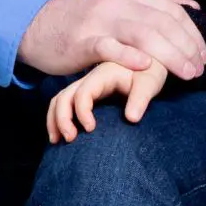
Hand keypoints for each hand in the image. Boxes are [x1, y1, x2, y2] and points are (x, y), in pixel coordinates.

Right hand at [17, 0, 205, 78]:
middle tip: (200, 68)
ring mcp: (99, 20)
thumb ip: (153, 3)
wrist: (37, 24)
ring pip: (143, 34)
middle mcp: (117, 1)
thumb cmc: (84, 17)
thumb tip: (192, 6)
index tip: (203, 53)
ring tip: (186, 72)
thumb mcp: (119, 1)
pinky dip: (129, 56)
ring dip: (170, 54)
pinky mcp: (82, 41)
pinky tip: (146, 66)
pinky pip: (109, 47)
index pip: (170, 9)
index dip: (192, 32)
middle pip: (162, 22)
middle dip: (187, 46)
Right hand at [46, 58, 168, 142]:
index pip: (83, 92)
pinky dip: (58, 118)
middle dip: (61, 118)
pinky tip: (62, 135)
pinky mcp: (88, 93)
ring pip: (60, 100)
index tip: (91, 129)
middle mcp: (91, 78)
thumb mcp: (150, 82)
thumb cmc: (151, 72)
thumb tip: (131, 119)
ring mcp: (87, 85)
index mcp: (104, 73)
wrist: (151, 64)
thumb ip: (141, 98)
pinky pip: (66, 103)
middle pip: (64, 96)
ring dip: (55, 119)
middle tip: (69, 139)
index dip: (82, 112)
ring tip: (57, 141)